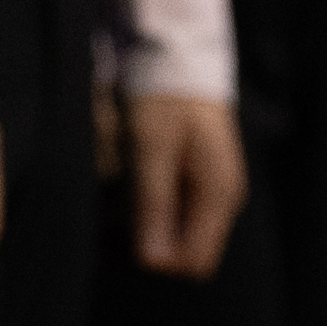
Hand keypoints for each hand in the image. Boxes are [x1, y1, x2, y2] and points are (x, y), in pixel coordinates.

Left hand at [116, 87, 244, 281]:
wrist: (175, 59)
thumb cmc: (162, 100)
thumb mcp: (150, 149)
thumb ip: (153, 204)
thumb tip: (152, 263)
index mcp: (217, 196)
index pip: (194, 263)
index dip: (157, 266)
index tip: (119, 250)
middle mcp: (219, 201)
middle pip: (185, 254)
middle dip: (146, 248)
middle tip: (107, 230)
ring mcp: (207, 192)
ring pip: (173, 235)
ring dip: (140, 231)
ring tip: (107, 211)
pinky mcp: (191, 183)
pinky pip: (168, 213)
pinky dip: (141, 212)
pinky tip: (116, 197)